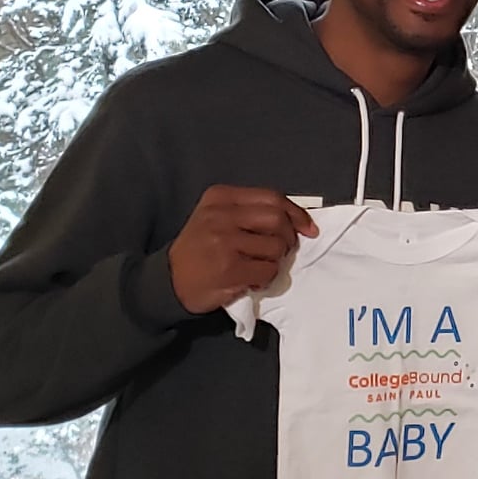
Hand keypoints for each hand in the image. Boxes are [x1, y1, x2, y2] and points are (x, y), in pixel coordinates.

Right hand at [167, 186, 317, 313]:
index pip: (272, 197)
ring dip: (275, 261)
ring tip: (259, 266)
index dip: (296, 213)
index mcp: (220, 197)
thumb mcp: (217, 217)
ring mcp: (224, 241)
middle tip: (282, 251)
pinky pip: (268, 270)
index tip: (308, 228)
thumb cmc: (200, 249)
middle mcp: (221, 215)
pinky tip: (251, 280)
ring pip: (276, 246)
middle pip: (277, 219)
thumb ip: (250, 212)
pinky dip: (267, 277)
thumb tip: (297, 220)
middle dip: (288, 237)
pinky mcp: (228, 268)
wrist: (169, 281)